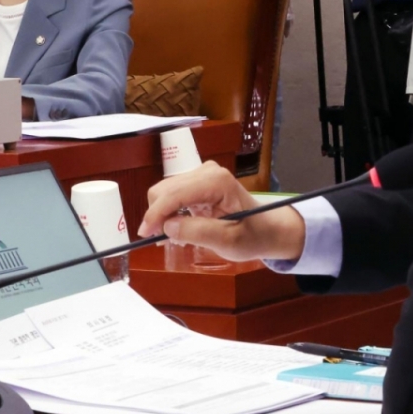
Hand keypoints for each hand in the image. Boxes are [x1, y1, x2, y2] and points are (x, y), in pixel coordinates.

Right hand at [137, 161, 306, 261]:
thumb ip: (197, 232)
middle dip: (157, 215)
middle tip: (163, 241)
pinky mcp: (198, 182)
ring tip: (177, 236)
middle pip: (164, 190)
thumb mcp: (228, 241)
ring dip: (163, 215)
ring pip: (164, 192)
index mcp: (216, 182)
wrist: (267, 229)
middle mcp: (207, 172)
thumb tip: (167, 226)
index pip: (175, 194)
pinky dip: (169, 212)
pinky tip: (180, 228)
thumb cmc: (252, 235)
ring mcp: (202, 175)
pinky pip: (172, 195)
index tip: (145, 234)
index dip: (156, 214)